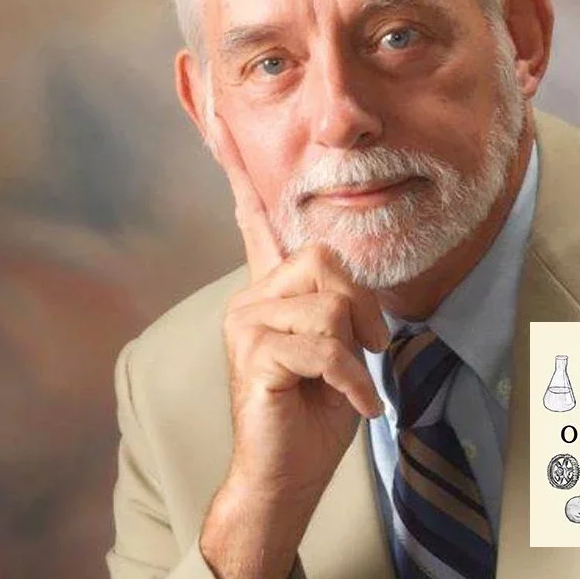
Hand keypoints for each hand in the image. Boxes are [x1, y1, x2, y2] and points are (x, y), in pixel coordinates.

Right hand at [200, 115, 387, 578]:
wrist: (292, 470)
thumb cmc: (320, 405)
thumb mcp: (341, 342)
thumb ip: (338, 299)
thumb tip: (348, 278)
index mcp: (272, 285)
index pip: (251, 212)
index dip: (235, 161)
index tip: (212, 109)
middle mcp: (252, 294)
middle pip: (325, 260)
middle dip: (361, 307)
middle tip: (367, 347)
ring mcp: (247, 322)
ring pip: (329, 304)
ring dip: (358, 349)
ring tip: (355, 379)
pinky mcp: (255, 353)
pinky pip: (324, 346)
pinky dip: (352, 380)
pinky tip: (355, 404)